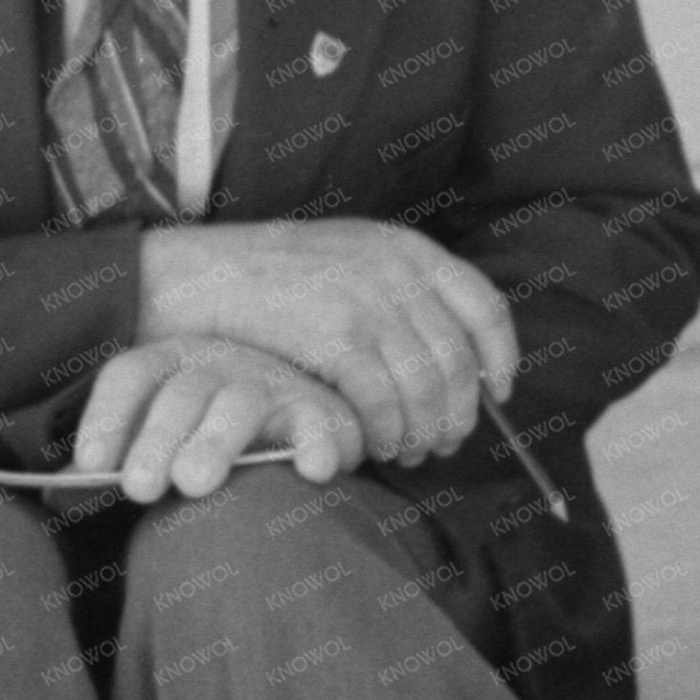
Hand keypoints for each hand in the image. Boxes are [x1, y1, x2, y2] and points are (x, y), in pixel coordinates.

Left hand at [69, 336, 364, 503]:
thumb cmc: (202, 435)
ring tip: (194, 483)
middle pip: (181, 394)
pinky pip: (320, 424)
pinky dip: (319, 444)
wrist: (293, 417)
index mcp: (167, 365)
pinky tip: (312, 472)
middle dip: (157, 439)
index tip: (92, 460)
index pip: (130, 375)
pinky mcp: (318, 411)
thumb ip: (112, 461)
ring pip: (240, 404)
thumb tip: (53, 490)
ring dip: (217, 441)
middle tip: (140, 488)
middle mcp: (216, 365)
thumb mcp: (153, 437)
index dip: (109, 414)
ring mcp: (269, 383)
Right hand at [137, 220, 517, 464]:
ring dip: (425, 430)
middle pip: (458, 359)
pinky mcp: (336, 335)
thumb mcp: (347, 258)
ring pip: (427, 386)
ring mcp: (368, 300)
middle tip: (446, 442)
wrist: (199, 278)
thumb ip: (397, 290)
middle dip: (459, 411)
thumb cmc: (270, 280)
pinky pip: (385, 401)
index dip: (500, 357)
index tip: (499, 392)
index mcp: (407, 247)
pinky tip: (377, 448)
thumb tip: (452, 355)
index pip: (484, 306)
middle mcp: (397, 269)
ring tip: (411, 452)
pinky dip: (387, 433)